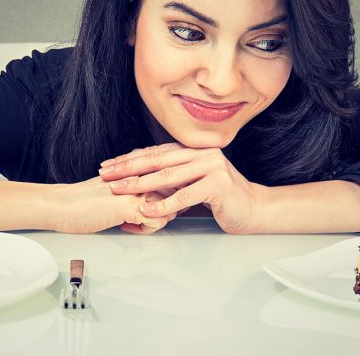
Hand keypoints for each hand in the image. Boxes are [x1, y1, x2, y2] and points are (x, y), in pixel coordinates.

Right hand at [49, 176, 179, 233]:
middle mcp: (139, 176)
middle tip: (152, 216)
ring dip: (157, 219)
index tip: (158, 204)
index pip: (167, 175)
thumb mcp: (111, 185)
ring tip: (137, 224)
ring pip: (168, 206)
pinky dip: (146, 230)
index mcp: (134, 169)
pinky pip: (156, 221)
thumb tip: (144, 195)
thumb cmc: (82, 199)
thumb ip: (130, 185)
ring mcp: (136, 191)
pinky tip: (127, 227)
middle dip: (168, 207)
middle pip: (174, 190)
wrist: (61, 205)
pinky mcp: (130, 207)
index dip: (168, 192)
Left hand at [98, 143, 267, 233]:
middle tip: (105, 174)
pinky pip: (184, 196)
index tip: (108, 165)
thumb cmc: (222, 199)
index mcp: (194, 150)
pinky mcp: (217, 185)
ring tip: (118, 190)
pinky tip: (146, 210)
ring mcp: (212, 167)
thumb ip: (174, 177)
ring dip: (139, 184)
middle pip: (157, 160)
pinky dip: (162, 204)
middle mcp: (202, 153)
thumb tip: (140, 179)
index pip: (156, 152)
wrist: (254, 209)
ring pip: (168, 176)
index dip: (130, 158)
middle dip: (128, 167)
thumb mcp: (194, 183)